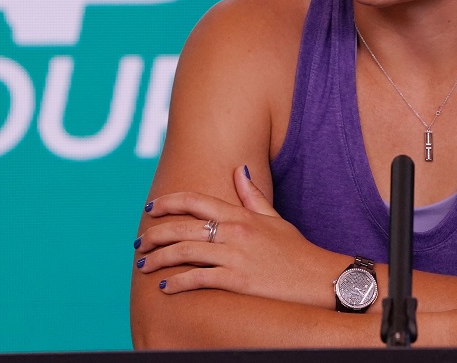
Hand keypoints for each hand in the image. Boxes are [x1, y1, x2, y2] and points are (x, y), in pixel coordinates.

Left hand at [134, 166, 335, 306]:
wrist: (318, 278)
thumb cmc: (296, 250)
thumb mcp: (274, 218)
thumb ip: (252, 196)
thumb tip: (239, 170)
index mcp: (241, 215)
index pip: (196, 200)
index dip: (169, 203)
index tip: (150, 208)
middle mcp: (235, 232)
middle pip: (183, 227)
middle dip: (155, 234)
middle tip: (139, 242)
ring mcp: (235, 256)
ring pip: (185, 253)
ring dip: (159, 259)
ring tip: (144, 266)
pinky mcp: (237, 280)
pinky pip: (199, 279)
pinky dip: (178, 282)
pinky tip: (166, 287)